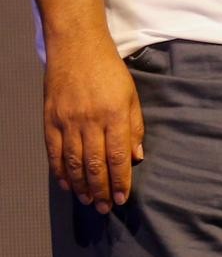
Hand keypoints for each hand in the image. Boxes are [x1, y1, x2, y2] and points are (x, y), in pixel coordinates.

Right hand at [43, 32, 143, 212]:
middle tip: (106, 208)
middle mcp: (90, 121)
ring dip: (82, 186)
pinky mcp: (50, 121)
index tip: (122, 198)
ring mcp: (67, 122)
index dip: (120, 180)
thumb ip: (134, 126)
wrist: (77, 48)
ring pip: (74, 163)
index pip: (118, 156)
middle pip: (94, 165)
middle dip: (101, 190)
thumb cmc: (109, 70)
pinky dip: (60, 172)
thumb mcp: (131, 94)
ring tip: (89, 201)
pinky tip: (67, 185)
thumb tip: (136, 156)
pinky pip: (54, 153)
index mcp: (114, 114)